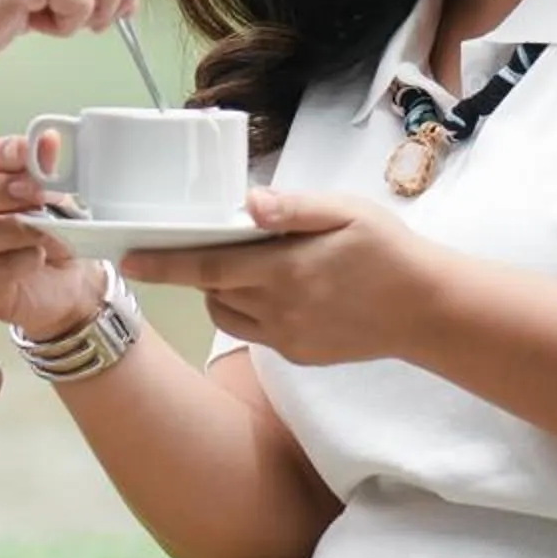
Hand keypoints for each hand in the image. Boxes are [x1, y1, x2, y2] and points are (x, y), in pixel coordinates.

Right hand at [0, 133, 108, 339]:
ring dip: (12, 231)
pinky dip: (17, 262)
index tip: (31, 150)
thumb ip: (43, 168)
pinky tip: (37, 257)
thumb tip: (47, 143)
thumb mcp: (50, 192)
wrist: (63, 279)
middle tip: (34, 191)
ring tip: (45, 230)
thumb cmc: (45, 230)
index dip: (0, 153)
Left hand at [120, 186, 441, 366]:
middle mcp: (279, 310)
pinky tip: (274, 290)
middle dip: (194, 269)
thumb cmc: (389, 251)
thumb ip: (295, 208)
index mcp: (285, 271)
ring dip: (220, 290)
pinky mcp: (298, 354)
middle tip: (200, 243)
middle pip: (212, 290)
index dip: (163, 264)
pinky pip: (253, 333)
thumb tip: (249, 203)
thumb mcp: (347, 213)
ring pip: (227, 314)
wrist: (429, 310)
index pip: (207, 267)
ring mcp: (287, 338)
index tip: (127, 259)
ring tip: (243, 264)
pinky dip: (247, 310)